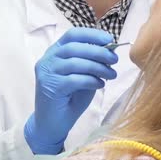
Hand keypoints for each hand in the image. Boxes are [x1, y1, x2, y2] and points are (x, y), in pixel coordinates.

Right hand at [24, 28, 117, 154]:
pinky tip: (100, 85)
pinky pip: (74, 79)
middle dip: (98, 52)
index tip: (110, 39)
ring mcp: (47, 73)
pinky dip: (91, 80)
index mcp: (55, 52)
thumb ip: (91, 63)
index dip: (92, 35)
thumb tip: (111, 51)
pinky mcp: (50, 87)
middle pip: (74, 47)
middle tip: (114, 60)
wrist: (51, 124)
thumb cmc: (69, 99)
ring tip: (111, 74)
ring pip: (75, 62)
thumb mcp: (83, 76)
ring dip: (97, 67)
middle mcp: (48, 59)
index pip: (72, 35)